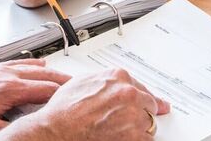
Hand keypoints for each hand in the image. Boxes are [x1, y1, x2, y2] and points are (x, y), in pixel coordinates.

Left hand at [0, 59, 70, 140]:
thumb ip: (8, 132)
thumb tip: (26, 133)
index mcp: (10, 89)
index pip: (46, 90)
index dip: (64, 95)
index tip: (77, 98)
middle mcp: (7, 76)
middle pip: (44, 75)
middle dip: (64, 81)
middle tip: (80, 86)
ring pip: (33, 67)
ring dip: (52, 72)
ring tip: (66, 77)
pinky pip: (19, 63)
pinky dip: (33, 64)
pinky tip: (39, 65)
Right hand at [0, 69, 170, 140]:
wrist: (57, 129)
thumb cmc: (65, 109)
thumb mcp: (83, 81)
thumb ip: (104, 80)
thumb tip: (113, 83)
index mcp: (118, 76)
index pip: (141, 87)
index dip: (142, 97)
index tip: (153, 102)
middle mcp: (129, 93)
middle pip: (149, 103)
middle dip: (141, 111)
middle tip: (130, 119)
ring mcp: (133, 115)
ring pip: (148, 122)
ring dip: (139, 127)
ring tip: (120, 130)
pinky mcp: (134, 136)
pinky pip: (146, 139)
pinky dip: (137, 140)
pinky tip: (122, 138)